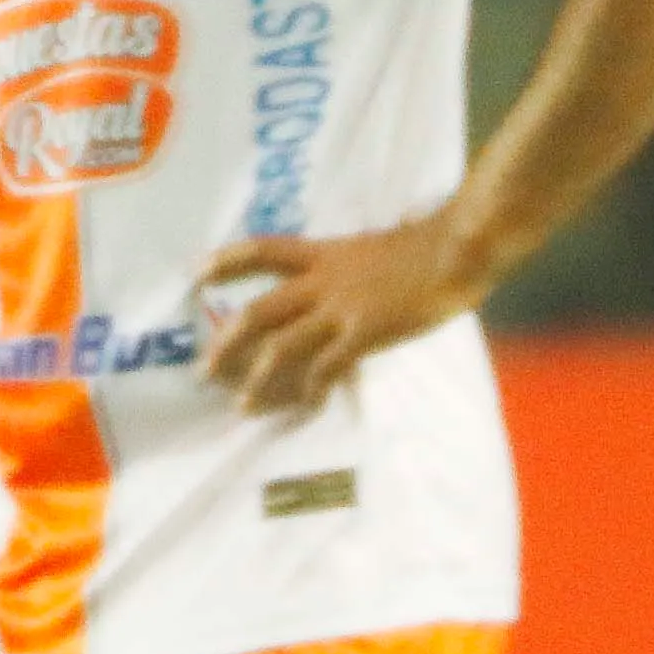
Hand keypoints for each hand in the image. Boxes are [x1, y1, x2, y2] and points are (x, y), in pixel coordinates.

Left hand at [198, 213, 487, 416]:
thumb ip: (349, 268)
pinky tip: (305, 407)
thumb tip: (340, 285)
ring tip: (242, 404)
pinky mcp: (365, 332)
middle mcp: (322, 280)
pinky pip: (327, 367)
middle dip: (227, 342)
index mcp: (324, 253)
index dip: (226, 262)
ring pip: (282, 346)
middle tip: (204, 369)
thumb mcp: (373, 249)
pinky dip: (312, 389)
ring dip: (258, 378)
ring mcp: (341, 307)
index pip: (262, 251)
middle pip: (258, 311)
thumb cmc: (427, 246)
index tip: (196, 276)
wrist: (457, 247)